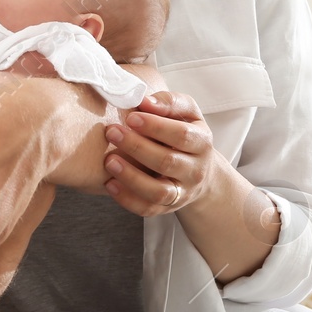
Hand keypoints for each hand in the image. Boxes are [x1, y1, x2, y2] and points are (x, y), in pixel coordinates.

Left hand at [102, 91, 218, 216]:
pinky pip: (147, 209)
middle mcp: (194, 170)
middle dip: (137, 147)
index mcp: (201, 142)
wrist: (201, 172)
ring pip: (158, 192)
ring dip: (131, 177)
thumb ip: (169, 102)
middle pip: (167, 162)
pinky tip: (110, 183)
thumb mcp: (188, 113)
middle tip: (112, 132)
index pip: (181, 135)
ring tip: (109, 161)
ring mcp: (182, 192)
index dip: (155, 126)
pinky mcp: (167, 208)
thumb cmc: (187, 134)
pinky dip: (127, 199)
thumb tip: (145, 101)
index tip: (131, 117)